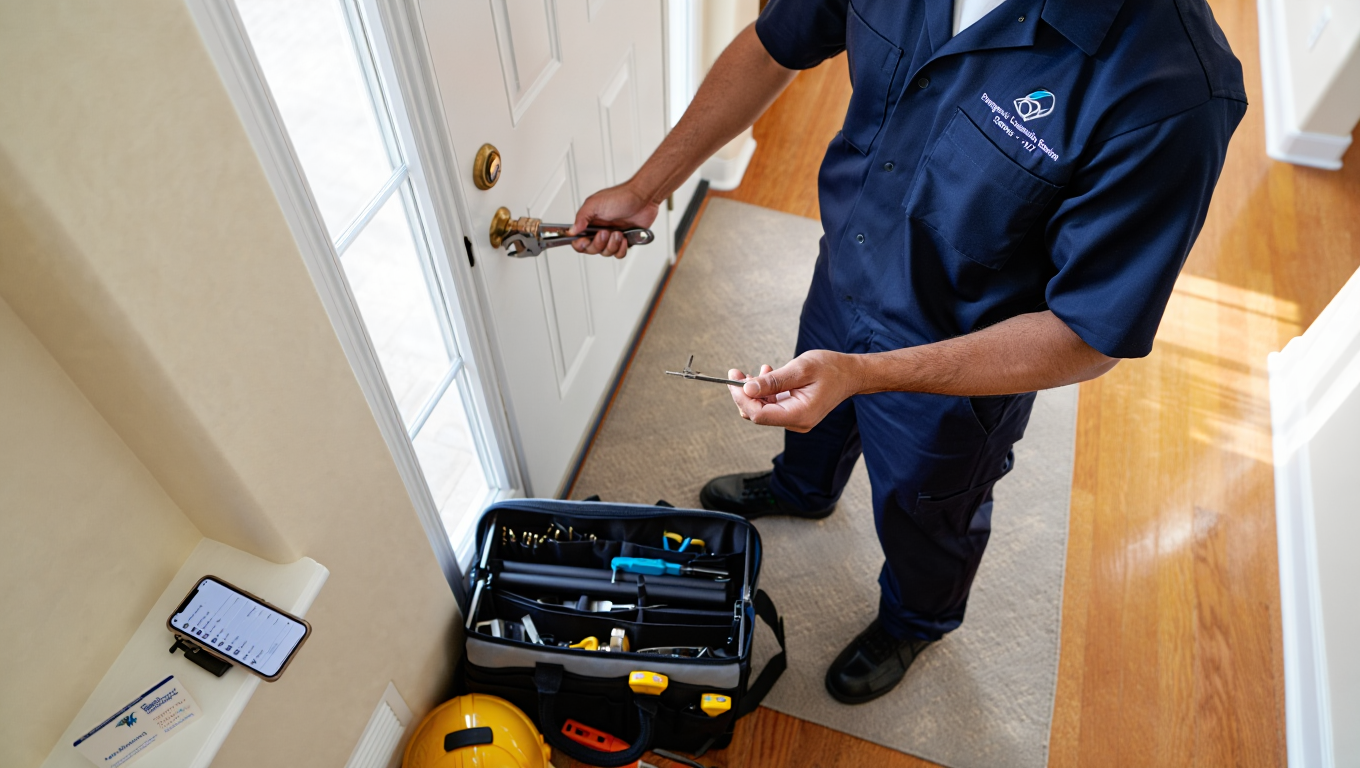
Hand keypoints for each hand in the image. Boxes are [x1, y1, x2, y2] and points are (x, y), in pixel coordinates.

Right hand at [568, 182, 658, 258]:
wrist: (643, 198)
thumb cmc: (621, 196)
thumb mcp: (595, 203)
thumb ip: (581, 217)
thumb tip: (572, 230)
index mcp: (590, 222)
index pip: (578, 241)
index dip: (580, 244)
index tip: (585, 240)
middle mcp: (600, 230)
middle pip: (591, 249)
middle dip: (599, 244)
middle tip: (605, 232)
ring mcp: (612, 237)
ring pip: (606, 253)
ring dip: (612, 245)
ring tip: (618, 233)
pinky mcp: (625, 241)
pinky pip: (619, 254)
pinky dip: (622, 248)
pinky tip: (625, 238)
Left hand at [727, 350, 863, 432]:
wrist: (851, 373)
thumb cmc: (831, 369)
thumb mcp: (800, 369)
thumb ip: (773, 381)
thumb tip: (747, 389)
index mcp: (799, 415)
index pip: (759, 415)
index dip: (742, 398)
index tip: (733, 380)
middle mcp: (796, 422)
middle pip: (758, 414)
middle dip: (744, 394)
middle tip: (736, 372)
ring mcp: (795, 419)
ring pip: (763, 410)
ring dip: (755, 390)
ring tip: (761, 369)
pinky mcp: (794, 412)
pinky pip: (772, 405)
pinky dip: (766, 391)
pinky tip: (768, 373)